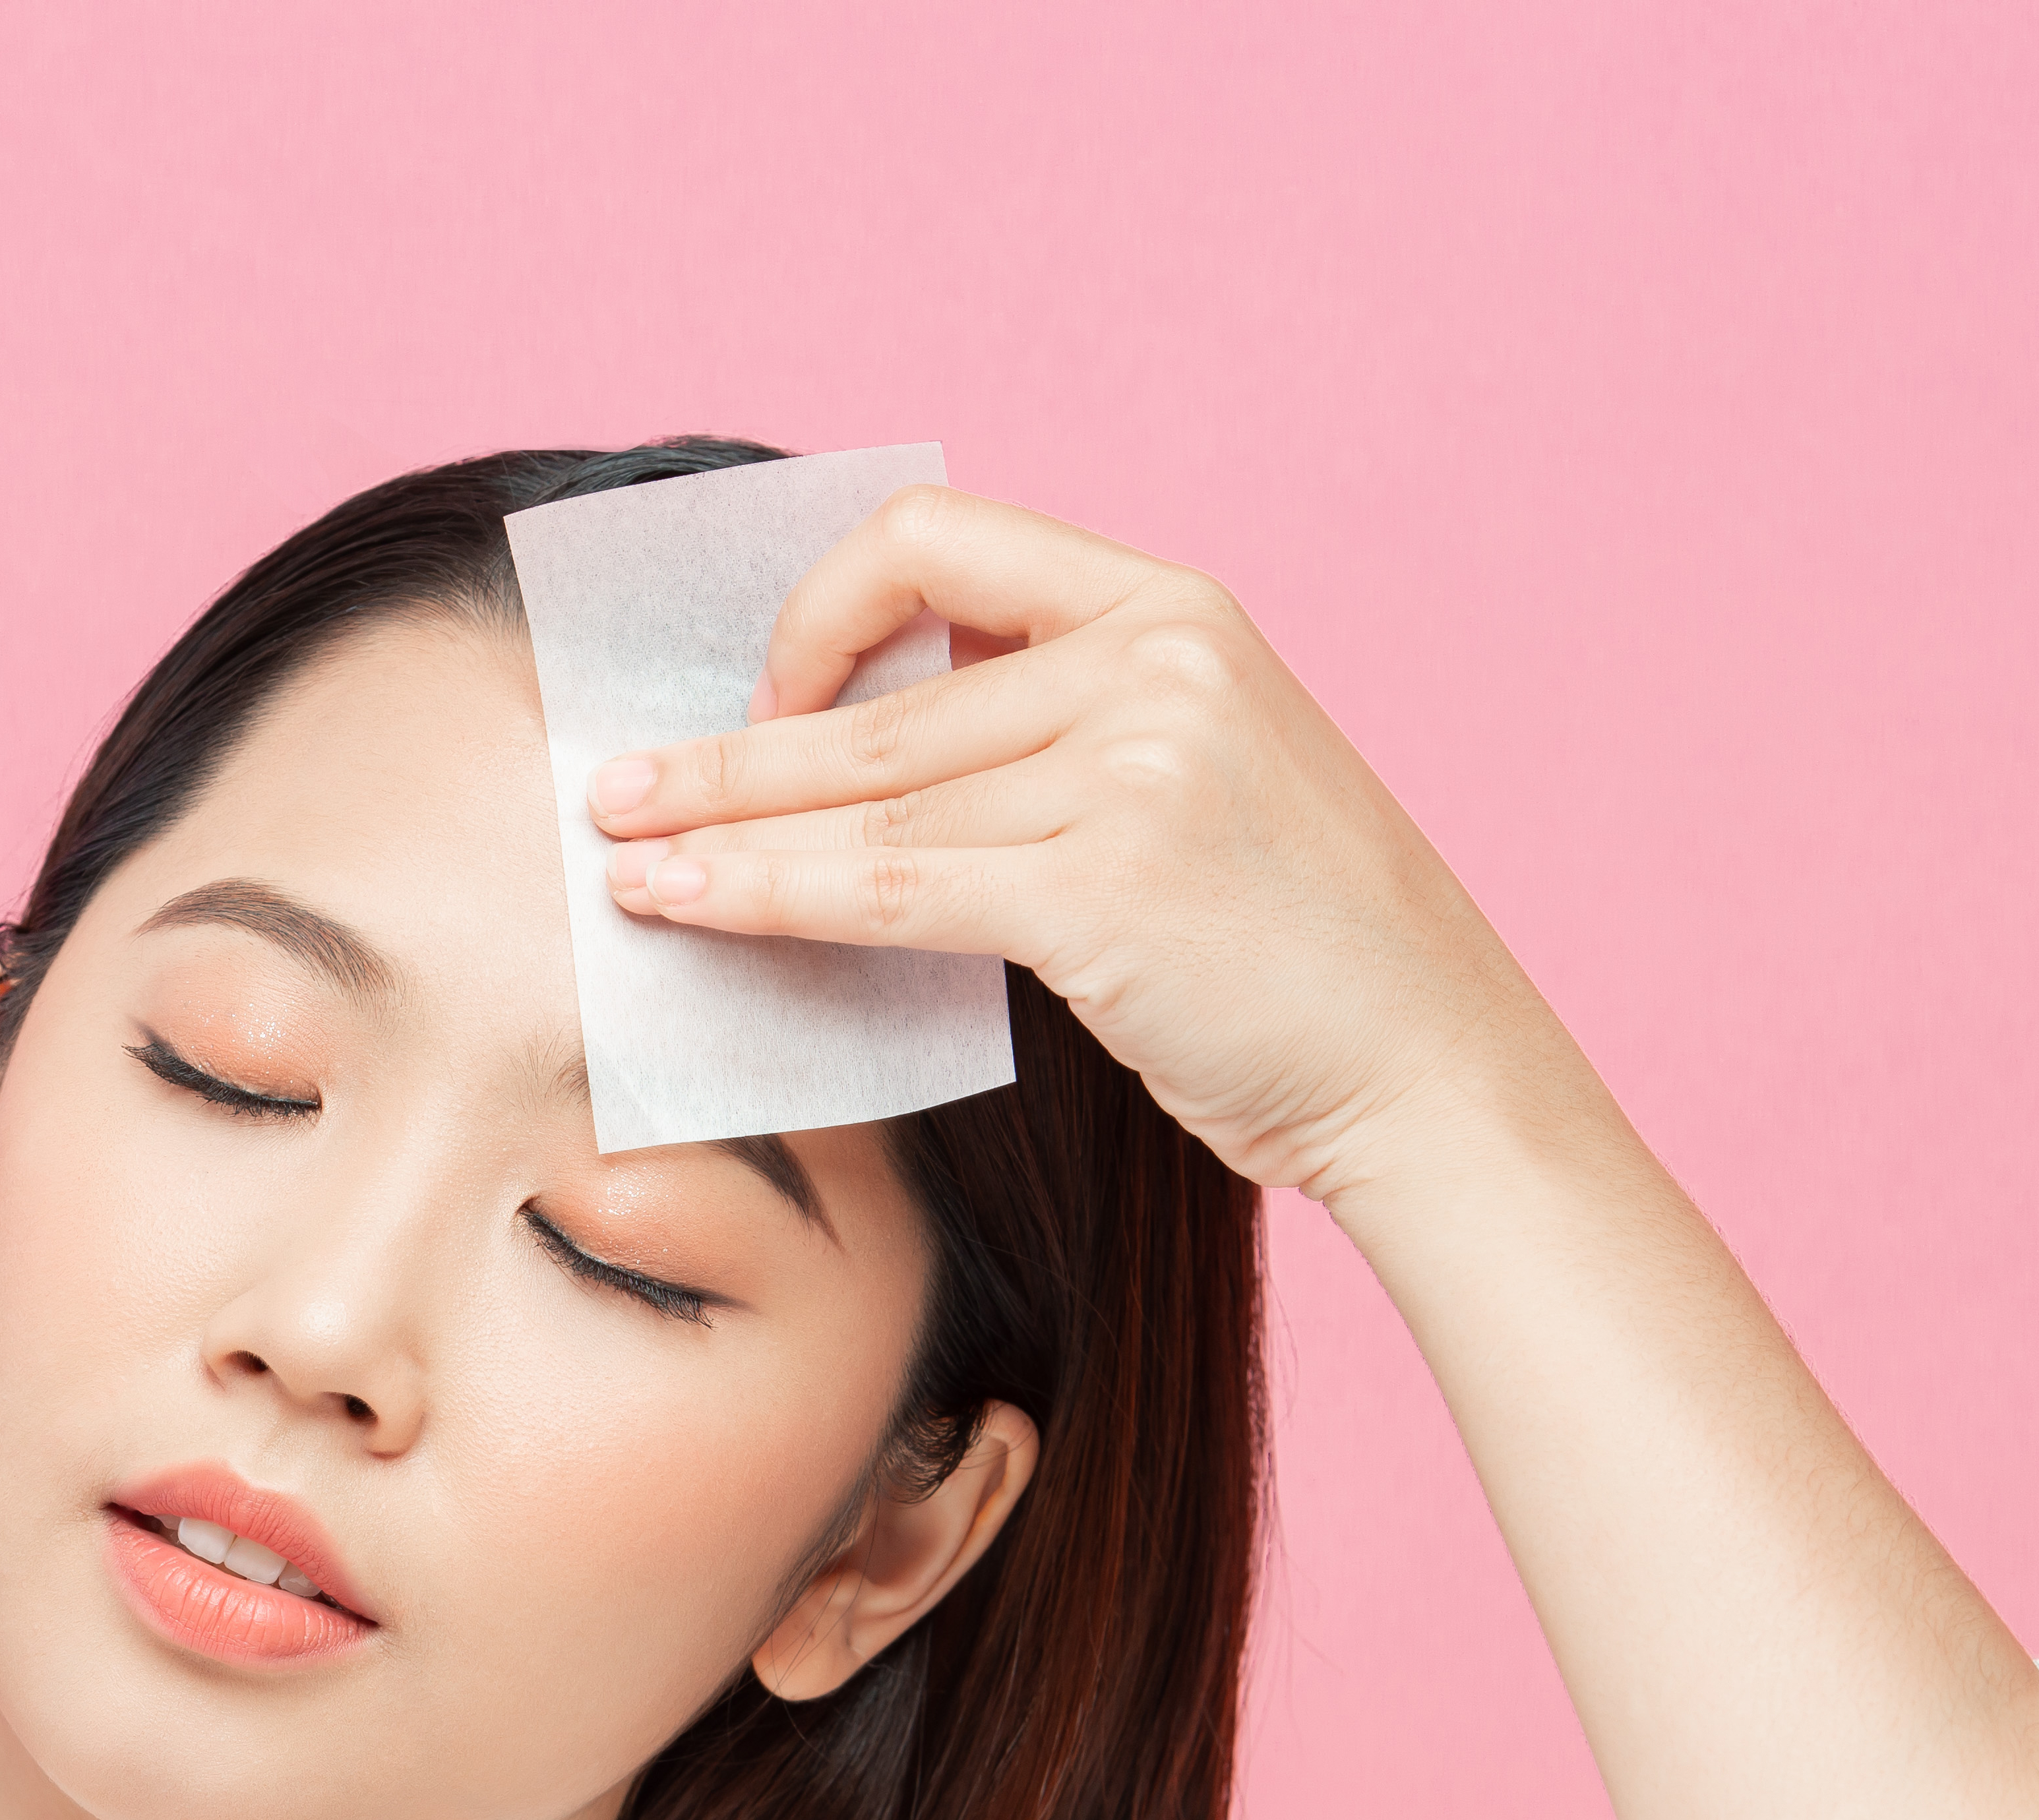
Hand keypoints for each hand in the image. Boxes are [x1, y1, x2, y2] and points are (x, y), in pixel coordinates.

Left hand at [586, 486, 1566, 1198]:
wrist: (1427, 1060)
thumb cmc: (1295, 945)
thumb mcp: (1193, 779)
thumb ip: (1054, 737)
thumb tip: (858, 763)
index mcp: (1170, 609)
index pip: (939, 540)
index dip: (827, 611)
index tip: (777, 700)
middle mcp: (1153, 663)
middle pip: (879, 703)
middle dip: (725, 754)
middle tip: (611, 788)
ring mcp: (1136, 770)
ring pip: (866, 802)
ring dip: (719, 833)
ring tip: (621, 860)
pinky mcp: (1107, 889)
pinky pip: (889, 890)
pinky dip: (767, 899)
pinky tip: (688, 908)